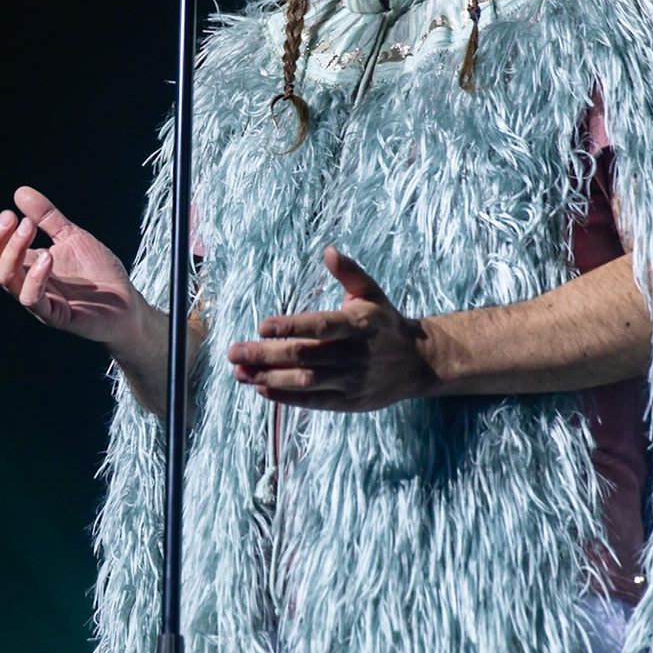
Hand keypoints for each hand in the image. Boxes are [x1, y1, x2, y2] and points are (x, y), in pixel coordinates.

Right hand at [0, 186, 147, 346]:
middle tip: (11, 217)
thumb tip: (20, 191)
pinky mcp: (56, 316)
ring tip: (28, 226)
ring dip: (12, 250)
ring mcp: (38, 302)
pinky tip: (48, 257)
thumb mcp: (71, 235)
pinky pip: (33, 300)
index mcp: (23, 266)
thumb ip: (47, 216)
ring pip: (5, 281)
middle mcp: (23, 284)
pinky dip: (35, 278)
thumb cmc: (98, 274)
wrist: (127, 303)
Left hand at [226, 246, 435, 411]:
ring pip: (304, 382)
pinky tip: (261, 388)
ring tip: (239, 372)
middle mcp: (355, 354)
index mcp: (360, 324)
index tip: (261, 326)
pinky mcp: (349, 402)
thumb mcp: (372, 293)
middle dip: (265, 355)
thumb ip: (349, 272)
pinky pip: (313, 402)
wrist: (419, 363)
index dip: (290, 327)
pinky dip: (286, 397)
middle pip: (304, 356)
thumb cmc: (385, 323)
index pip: (320, 326)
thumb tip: (328, 250)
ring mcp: (352, 381)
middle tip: (233, 352)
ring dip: (268, 378)